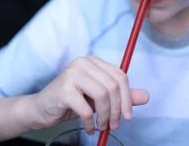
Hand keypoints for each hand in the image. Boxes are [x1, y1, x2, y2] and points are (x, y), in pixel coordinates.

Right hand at [33, 56, 148, 133]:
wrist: (42, 108)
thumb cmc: (72, 101)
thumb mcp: (99, 98)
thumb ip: (121, 95)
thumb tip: (146, 96)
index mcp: (94, 61)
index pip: (120, 76)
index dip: (128, 97)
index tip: (128, 116)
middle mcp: (84, 63)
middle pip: (113, 85)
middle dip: (117, 109)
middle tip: (115, 125)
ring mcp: (73, 73)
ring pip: (102, 95)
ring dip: (105, 116)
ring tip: (102, 126)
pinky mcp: (64, 88)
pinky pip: (86, 108)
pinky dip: (91, 122)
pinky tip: (89, 127)